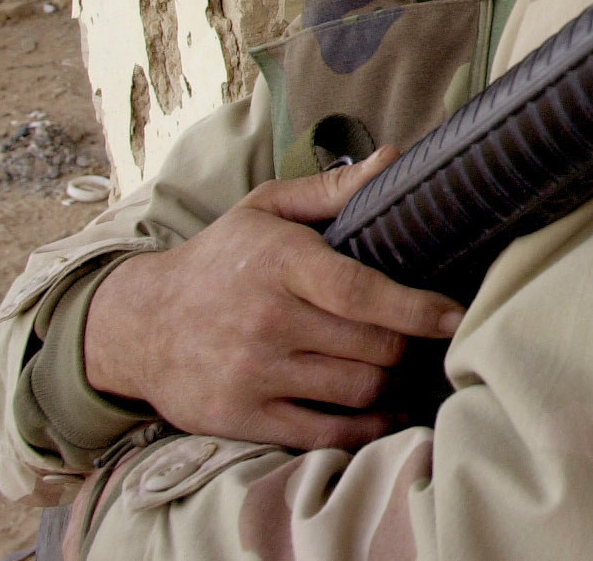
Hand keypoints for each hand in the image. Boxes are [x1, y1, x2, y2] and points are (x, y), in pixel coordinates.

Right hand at [82, 147, 463, 449]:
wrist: (138, 324)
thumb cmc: (219, 259)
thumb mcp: (267, 209)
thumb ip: (334, 188)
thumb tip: (395, 158)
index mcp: (280, 264)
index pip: (362, 292)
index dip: (417, 308)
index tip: (453, 314)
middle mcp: (268, 321)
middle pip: (373, 346)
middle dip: (408, 344)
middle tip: (422, 338)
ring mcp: (254, 373)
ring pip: (357, 390)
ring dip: (391, 383)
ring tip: (401, 367)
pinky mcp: (243, 418)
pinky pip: (324, 434)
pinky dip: (366, 428)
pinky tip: (385, 411)